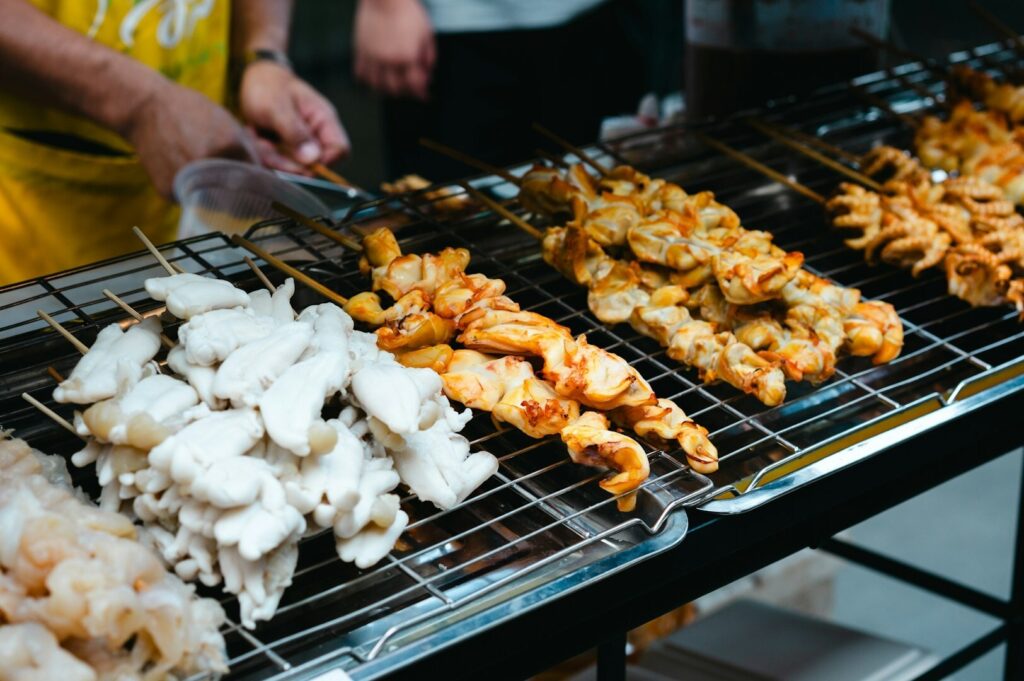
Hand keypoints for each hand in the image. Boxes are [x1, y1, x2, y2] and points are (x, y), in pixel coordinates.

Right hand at [120, 81, 258, 197]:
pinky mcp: (170, 191)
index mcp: (228, 146)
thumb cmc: (191, 112)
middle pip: (240, 196)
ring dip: (223, 199)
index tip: (268, 194)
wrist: (144, 109)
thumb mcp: (228, 125)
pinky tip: (192, 177)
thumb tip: (270, 181)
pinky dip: (198, 194)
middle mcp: (208, 165)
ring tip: (215, 182)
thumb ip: (251, 153)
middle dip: (246, 197)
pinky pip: (195, 201)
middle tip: (248, 198)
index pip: (258, 178)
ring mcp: (188, 180)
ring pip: (218, 203)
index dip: (264, 187)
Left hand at [239, 60, 349, 173]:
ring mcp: (301, 144)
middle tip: (263, 145)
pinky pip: (279, 164)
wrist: (252, 80)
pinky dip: (265, 155)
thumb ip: (294, 132)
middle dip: (286, 161)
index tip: (298, 163)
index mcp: (324, 120)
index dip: (323, 162)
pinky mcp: (287, 150)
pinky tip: (256, 138)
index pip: (340, 150)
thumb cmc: (268, 86)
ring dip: (271, 157)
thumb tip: (313, 160)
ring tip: (256, 137)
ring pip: (293, 168)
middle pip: (313, 165)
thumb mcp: (277, 106)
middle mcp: (317, 135)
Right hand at [354, 0, 434, 99]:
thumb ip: (430, 55)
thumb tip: (429, 72)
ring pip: (376, 85)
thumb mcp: (427, 33)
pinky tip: (373, 79)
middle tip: (410, 89)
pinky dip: (367, 80)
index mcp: (408, 56)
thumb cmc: (408, 12)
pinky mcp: (360, 50)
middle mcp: (389, 60)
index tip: (425, 95)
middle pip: (395, 89)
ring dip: (385, 90)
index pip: (415, 85)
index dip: (421, 93)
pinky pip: (360, 73)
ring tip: (391, 87)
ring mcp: (373, 56)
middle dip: (405, 92)